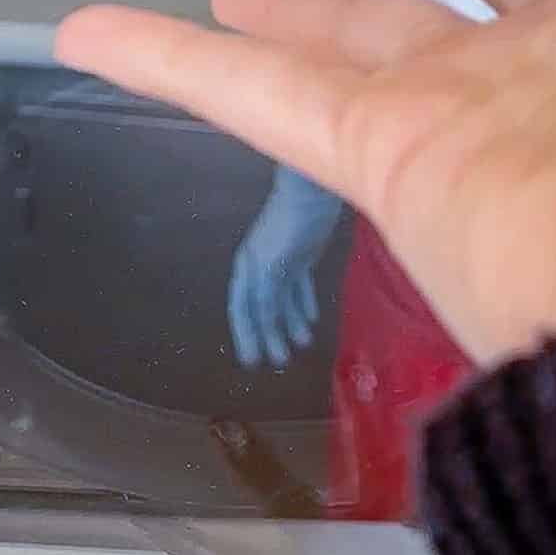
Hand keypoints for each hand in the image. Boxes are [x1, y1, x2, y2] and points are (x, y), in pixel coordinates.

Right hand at [227, 165, 342, 368]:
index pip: (242, 309)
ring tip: (301, 345)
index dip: (246, 335)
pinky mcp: (302, 256)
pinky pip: (299, 288)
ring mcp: (282, 262)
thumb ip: (266, 293)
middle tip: (279, 361)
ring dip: (290, 323)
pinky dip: (303, 304)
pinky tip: (310, 320)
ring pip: (283, 301)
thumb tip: (263, 322)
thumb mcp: (273, 263)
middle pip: (263, 309)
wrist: (312, 193)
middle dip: (270, 335)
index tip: (251, 361)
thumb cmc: (288, 225)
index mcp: (248, 268)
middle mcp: (261, 268)